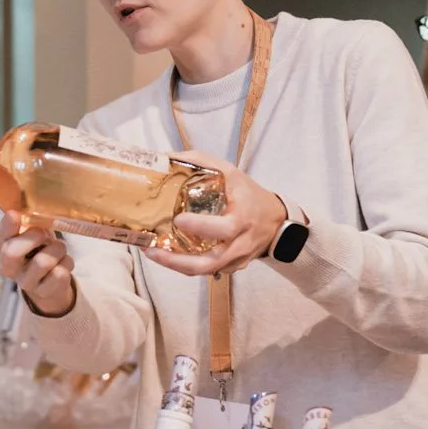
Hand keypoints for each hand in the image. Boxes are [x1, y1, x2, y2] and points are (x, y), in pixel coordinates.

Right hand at [0, 211, 74, 316]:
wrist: (49, 280)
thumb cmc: (38, 249)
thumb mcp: (30, 233)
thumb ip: (27, 222)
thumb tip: (29, 205)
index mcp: (1, 248)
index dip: (6, 226)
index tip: (15, 214)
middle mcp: (8, 267)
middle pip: (13, 251)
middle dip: (35, 236)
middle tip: (45, 234)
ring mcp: (25, 282)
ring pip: (43, 261)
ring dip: (58, 249)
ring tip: (58, 248)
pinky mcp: (43, 292)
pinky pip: (60, 273)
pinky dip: (67, 263)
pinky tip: (62, 263)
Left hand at [142, 149, 289, 277]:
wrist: (275, 221)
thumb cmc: (249, 195)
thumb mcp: (231, 172)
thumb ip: (201, 162)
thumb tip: (167, 157)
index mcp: (242, 219)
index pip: (224, 228)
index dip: (201, 226)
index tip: (178, 219)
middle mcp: (240, 244)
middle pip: (211, 262)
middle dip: (178, 260)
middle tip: (152, 249)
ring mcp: (236, 259)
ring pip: (204, 271)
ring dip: (175, 265)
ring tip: (152, 253)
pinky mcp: (231, 268)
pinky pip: (206, 271)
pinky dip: (185, 266)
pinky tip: (167, 255)